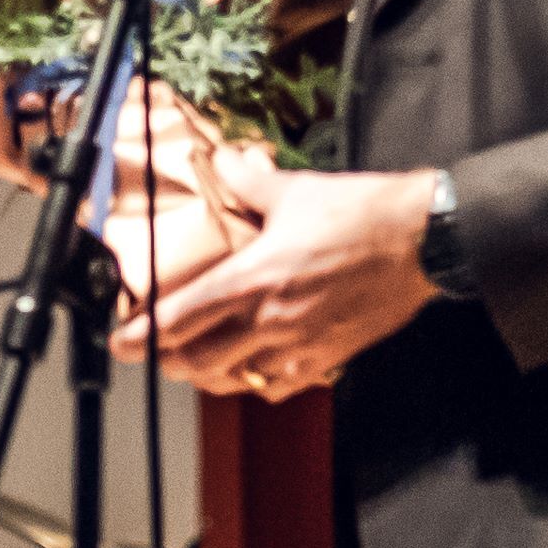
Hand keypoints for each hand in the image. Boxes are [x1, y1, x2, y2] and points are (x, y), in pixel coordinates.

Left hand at [119, 161, 439, 400]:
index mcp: (255, 277)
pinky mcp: (328, 355)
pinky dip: (257, 383)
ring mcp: (300, 343)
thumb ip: (249, 180)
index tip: (121, 342)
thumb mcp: (297, 190)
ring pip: (236, 378)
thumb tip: (223, 161)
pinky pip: (280, 385)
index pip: (181, 318)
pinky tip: (252, 371)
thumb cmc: (364, 214)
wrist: (425, 240)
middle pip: (199, 359)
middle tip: (153, 352)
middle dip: (168, 360)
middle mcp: (271, 318)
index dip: (143, 336)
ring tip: (193, 364)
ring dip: (208, 375)